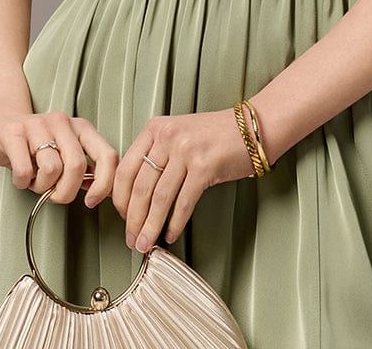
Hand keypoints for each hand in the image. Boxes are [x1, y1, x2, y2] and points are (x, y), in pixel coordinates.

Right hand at [0, 108, 119, 203]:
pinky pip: (24, 170)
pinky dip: (22, 183)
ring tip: (35, 180)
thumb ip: (85, 171)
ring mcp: (37, 125)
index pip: (107, 155)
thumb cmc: (35, 147)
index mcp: (81, 128)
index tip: (91, 202)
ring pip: (52, 169)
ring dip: (42, 187)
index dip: (103, 184)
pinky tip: (21, 177)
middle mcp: (62, 122)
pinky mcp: (13, 133)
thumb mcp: (64, 154)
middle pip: (77, 166)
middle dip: (66, 192)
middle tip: (53, 195)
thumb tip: (106, 192)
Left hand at [86, 109, 257, 253]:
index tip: (120, 217)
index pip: (126, 169)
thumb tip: (135, 195)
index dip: (119, 199)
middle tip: (131, 239)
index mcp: (156, 128)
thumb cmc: (215, 135)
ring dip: (150, 226)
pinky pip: (184, 202)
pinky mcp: (205, 166)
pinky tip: (171, 234)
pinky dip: (175, 223)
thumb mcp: (178, 133)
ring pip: (159, 198)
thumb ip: (156, 154)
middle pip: (140, 187)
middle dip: (133, 220)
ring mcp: (186, 151)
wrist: (251, 127)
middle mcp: (168, 137)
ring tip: (146, 244)